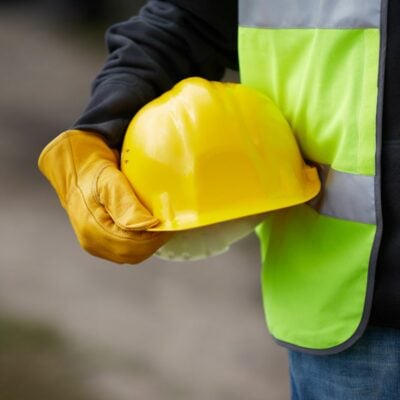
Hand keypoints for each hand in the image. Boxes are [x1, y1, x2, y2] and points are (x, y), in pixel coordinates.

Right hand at [38, 130, 170, 263]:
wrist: (77, 172)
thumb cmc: (95, 171)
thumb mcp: (110, 180)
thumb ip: (127, 204)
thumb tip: (149, 225)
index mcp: (92, 227)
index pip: (130, 245)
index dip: (153, 238)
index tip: (169, 224)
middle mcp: (91, 241)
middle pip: (131, 254)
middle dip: (154, 242)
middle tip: (169, 226)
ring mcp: (94, 245)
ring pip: (130, 255)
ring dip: (148, 244)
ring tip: (161, 227)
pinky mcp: (100, 244)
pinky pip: (125, 251)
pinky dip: (141, 244)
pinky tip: (149, 229)